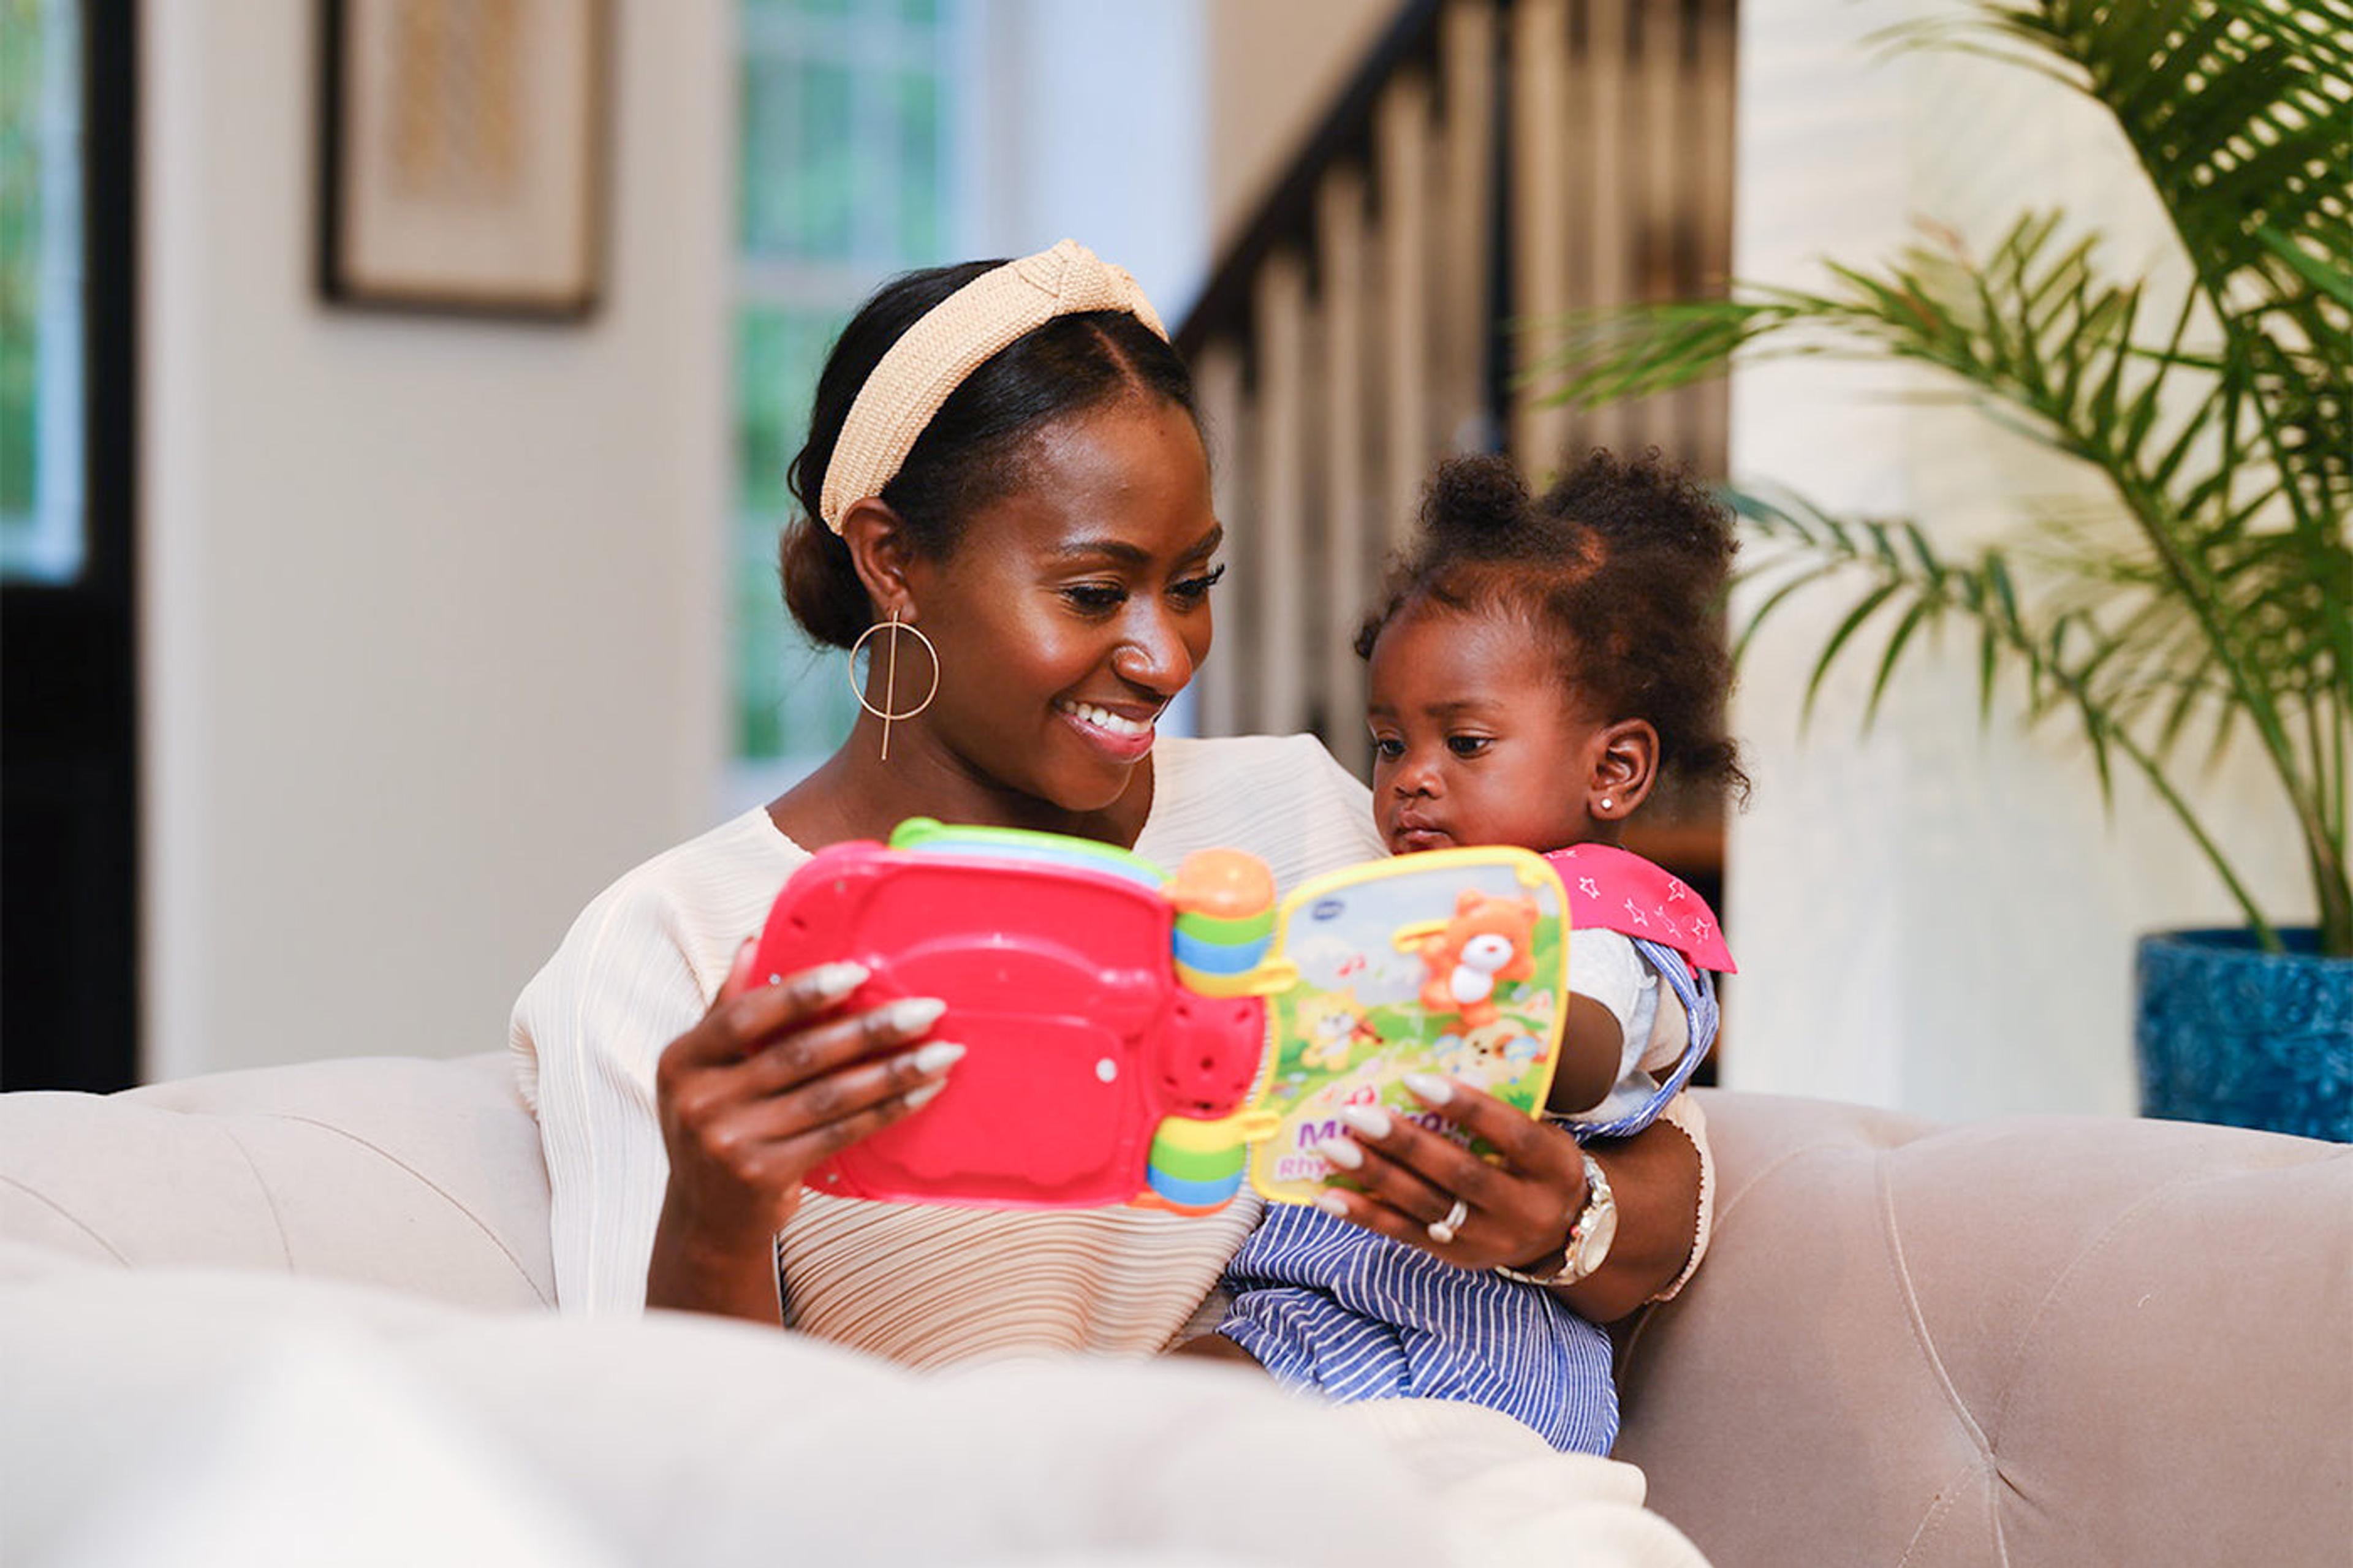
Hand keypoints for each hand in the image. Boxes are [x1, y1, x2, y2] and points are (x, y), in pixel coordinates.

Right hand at [647, 939, 961, 1316]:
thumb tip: (754, 943)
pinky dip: (886, 1110)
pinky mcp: (765, 1175)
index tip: (859, 972)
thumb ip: (728, 1008)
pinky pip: (840, 1133)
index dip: (803, 992)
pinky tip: (923, 1091)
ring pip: (830, 1096)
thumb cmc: (718, 1125)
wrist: (706, 1220)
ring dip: (894, 1071)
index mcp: (684, 1060)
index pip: (747, 1015)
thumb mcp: (704, 1069)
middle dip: (871, 1029)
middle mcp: (700, 1101)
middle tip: (927, 1010)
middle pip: (801, 1054)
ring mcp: (732, 1142)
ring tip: (944, 1052)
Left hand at [1307, 1073, 1586, 1274]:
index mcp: (1553, 1167)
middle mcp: (1526, 1210)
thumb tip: (1426, 1061)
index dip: (1465, 1107)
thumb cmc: (1538, 1162)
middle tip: (1354, 1114)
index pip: (1510, 1135)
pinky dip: (1366, 1215)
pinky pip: (1406, 1236)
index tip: (1414, 1079)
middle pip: (1460, 1175)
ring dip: (1375, 1176)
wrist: (1566, 1232)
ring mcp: (1491, 1240)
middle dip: (1404, 1144)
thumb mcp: (1541, 1133)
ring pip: (1427, 1207)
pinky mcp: (1459, 1258)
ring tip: (1331, 1147)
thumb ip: (1499, 1109)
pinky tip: (1329, 1196)